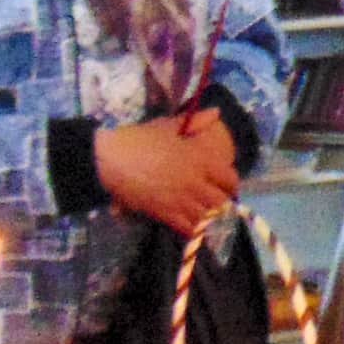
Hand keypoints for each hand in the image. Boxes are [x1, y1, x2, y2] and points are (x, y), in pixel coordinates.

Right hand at [98, 110, 239, 235]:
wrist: (112, 159)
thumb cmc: (141, 139)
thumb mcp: (169, 126)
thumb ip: (196, 121)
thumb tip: (216, 113)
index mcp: (200, 159)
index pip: (230, 179)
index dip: (232, 185)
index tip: (227, 187)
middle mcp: (195, 181)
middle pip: (222, 202)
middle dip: (222, 204)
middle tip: (217, 204)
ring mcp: (181, 199)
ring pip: (208, 217)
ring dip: (210, 218)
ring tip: (207, 217)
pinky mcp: (165, 213)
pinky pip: (188, 228)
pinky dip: (193, 230)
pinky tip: (192, 226)